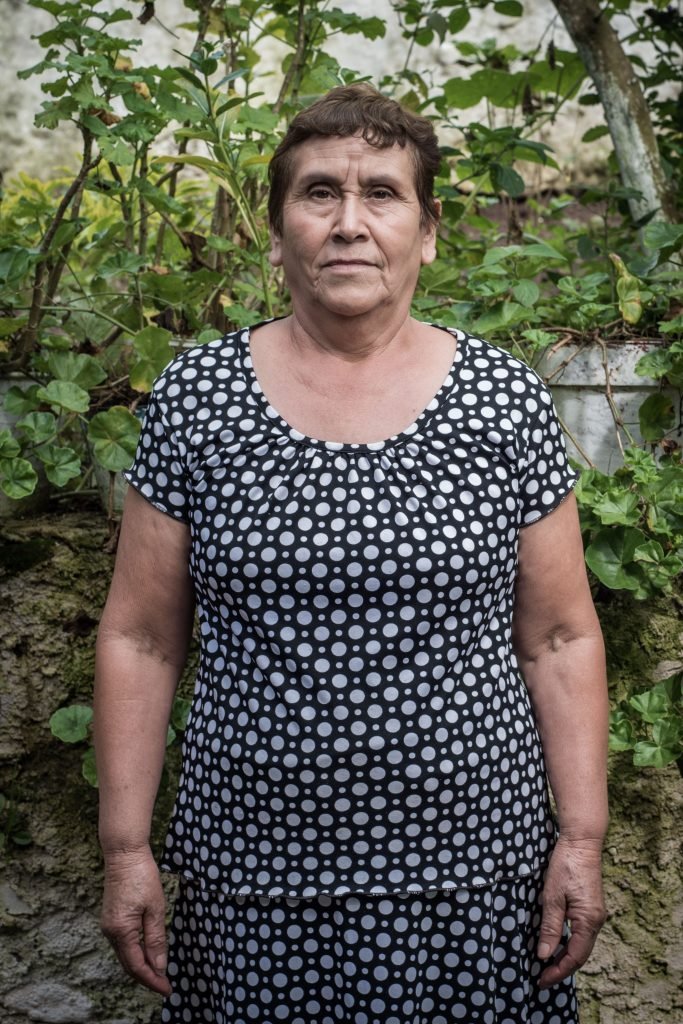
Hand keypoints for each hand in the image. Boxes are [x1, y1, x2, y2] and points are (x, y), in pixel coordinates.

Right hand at [100, 846, 171, 995]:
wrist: (124, 854)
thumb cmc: (142, 876)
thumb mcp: (155, 908)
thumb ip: (156, 938)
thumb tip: (159, 966)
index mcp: (121, 931)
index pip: (137, 966)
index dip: (152, 980)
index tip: (167, 989)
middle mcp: (110, 932)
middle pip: (128, 964)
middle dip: (147, 977)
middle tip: (165, 985)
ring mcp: (109, 926)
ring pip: (125, 955)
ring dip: (141, 966)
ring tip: (159, 973)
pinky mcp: (111, 919)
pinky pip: (123, 944)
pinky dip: (135, 953)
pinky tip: (147, 953)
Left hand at [537, 836, 606, 988]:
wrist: (581, 842)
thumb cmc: (566, 865)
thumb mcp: (553, 897)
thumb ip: (550, 927)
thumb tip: (545, 955)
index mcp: (588, 921)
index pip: (575, 957)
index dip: (558, 971)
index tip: (542, 979)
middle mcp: (596, 921)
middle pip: (580, 954)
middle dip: (561, 968)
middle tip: (541, 977)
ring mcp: (595, 914)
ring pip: (581, 944)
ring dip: (565, 957)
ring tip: (546, 965)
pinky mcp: (590, 907)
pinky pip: (581, 933)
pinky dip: (569, 943)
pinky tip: (557, 944)